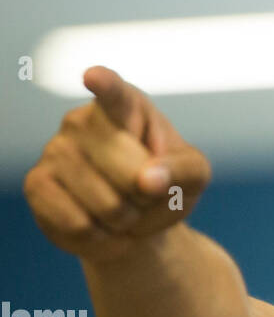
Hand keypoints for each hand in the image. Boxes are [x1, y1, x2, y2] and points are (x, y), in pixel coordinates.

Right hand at [22, 65, 211, 262]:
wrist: (135, 221)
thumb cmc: (165, 185)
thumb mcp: (192, 175)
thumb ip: (182, 170)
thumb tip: (149, 180)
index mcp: (124, 105)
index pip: (113, 93)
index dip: (105, 85)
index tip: (94, 78)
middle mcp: (81, 121)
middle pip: (129, 174)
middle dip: (147, 198)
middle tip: (143, 195)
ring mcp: (55, 151)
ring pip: (105, 205)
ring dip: (125, 222)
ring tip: (123, 212)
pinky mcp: (37, 185)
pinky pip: (78, 224)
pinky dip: (101, 239)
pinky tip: (100, 227)